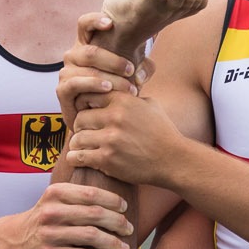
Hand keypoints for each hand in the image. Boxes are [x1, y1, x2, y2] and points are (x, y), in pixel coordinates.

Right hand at [9, 180, 134, 248]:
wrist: (17, 239)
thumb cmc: (48, 216)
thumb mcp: (57, 197)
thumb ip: (79, 192)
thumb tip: (117, 185)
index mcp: (56, 192)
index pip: (92, 194)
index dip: (113, 200)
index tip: (125, 208)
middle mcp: (51, 211)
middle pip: (95, 215)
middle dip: (118, 222)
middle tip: (129, 229)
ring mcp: (49, 234)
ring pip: (91, 236)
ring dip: (113, 243)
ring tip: (124, 248)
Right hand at [57, 23, 147, 129]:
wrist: (99, 117)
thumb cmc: (118, 89)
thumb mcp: (134, 74)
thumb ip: (144, 67)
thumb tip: (141, 72)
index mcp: (87, 43)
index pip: (84, 24)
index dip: (95, 20)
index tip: (111, 23)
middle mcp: (73, 55)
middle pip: (90, 51)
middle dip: (114, 61)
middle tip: (132, 71)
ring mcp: (66, 72)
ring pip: (86, 69)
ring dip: (110, 78)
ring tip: (128, 87)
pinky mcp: (62, 90)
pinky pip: (75, 84)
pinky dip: (93, 86)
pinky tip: (107, 89)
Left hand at [68, 92, 188, 191]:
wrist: (173, 160)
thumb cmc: (163, 132)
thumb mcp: (150, 105)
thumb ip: (130, 96)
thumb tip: (117, 88)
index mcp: (123, 100)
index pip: (88, 96)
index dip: (84, 106)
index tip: (87, 115)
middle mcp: (115, 117)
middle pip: (79, 118)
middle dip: (79, 127)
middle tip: (83, 134)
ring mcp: (110, 139)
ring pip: (76, 139)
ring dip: (77, 145)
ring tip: (81, 148)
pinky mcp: (107, 160)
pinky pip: (78, 157)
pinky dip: (75, 159)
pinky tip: (79, 159)